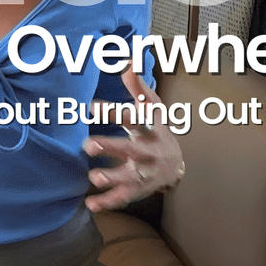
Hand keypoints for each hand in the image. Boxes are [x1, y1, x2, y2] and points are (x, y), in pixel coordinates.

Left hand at [81, 66, 184, 212]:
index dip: (113, 111)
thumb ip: (137, 86)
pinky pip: (122, 198)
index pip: (133, 118)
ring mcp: (143, 172)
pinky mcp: (137, 189)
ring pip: (127, 178)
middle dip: (110, 147)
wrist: (177, 165)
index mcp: (149, 129)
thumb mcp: (152, 107)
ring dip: (111, 178)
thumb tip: (127, 60)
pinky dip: (107, 203)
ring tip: (93, 177)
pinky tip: (91, 205)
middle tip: (88, 145)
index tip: (92, 106)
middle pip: (129, 149)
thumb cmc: (157, 130)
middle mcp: (147, 151)